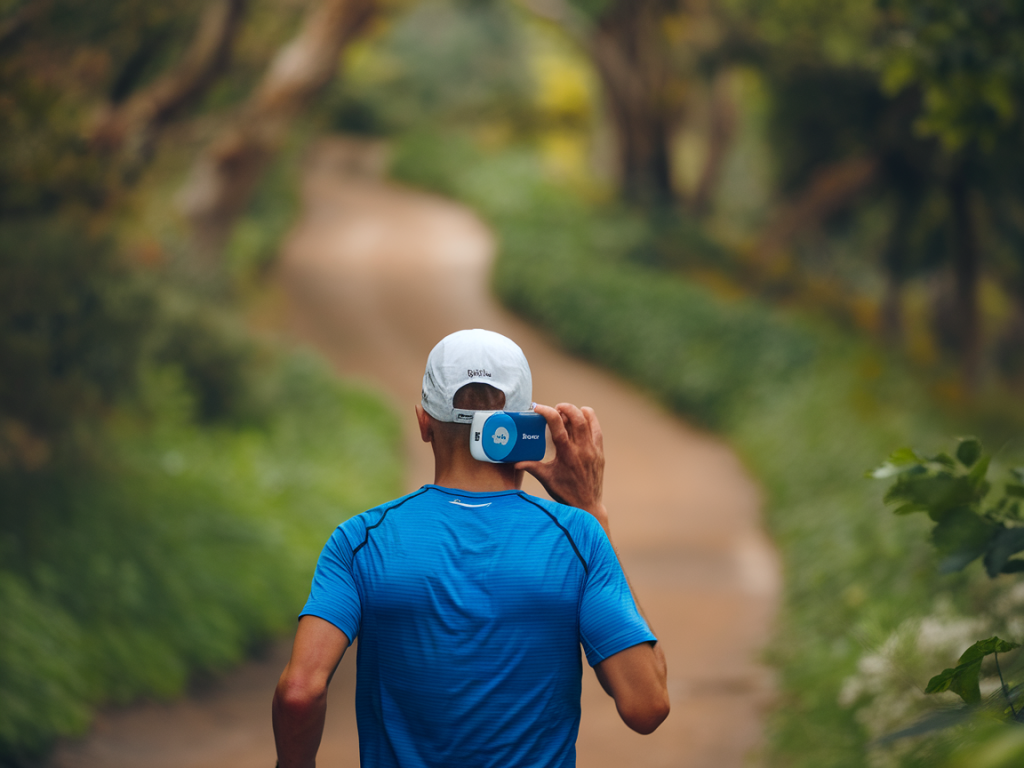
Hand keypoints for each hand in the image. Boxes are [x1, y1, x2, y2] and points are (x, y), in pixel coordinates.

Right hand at [517, 403, 607, 529]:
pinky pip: (597, 430)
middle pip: (577, 418)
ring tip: (568, 411)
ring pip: (589, 422)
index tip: (539, 408)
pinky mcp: (600, 452)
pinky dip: (591, 420)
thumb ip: (531, 466)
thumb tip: (515, 461)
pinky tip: (583, 417)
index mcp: (566, 454)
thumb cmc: (565, 492)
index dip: (548, 413)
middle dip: (566, 408)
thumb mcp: (546, 479)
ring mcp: (593, 450)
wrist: (587, 505)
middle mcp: (582, 449)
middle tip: (556, 408)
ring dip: (578, 411)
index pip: (558, 426)